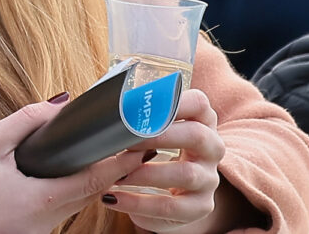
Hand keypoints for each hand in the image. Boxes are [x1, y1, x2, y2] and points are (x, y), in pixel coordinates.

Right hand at [0, 97, 150, 233]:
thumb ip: (26, 122)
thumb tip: (60, 105)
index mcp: (40, 199)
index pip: (95, 180)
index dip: (121, 162)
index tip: (141, 143)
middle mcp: (45, 222)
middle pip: (90, 194)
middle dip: (113, 170)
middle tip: (132, 144)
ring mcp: (36, 231)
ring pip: (74, 204)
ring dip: (90, 181)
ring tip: (105, 153)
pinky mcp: (26, 232)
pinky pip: (57, 210)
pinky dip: (68, 191)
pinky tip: (66, 172)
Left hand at [101, 89, 224, 231]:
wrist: (172, 193)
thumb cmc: (152, 150)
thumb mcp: (150, 130)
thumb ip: (134, 116)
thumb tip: (96, 104)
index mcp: (201, 121)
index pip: (198, 103)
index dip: (174, 101)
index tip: (143, 105)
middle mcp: (212, 149)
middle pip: (197, 135)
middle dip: (158, 136)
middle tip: (125, 142)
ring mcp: (209, 179)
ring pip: (186, 174)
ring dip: (146, 173)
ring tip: (117, 175)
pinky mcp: (200, 207)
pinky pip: (171, 207)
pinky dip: (139, 204)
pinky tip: (114, 198)